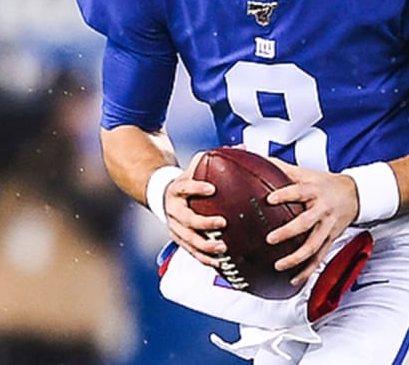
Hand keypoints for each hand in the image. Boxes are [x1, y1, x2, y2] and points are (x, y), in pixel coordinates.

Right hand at [163, 151, 228, 266]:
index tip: (212, 188)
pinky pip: (190, 252)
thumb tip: (244, 147)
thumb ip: (218, 157)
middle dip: (204, 222)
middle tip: (223, 222)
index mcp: (177, 189)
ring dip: (205, 245)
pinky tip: (219, 262)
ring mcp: (174, 227)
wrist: (164, 195)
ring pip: (188, 239)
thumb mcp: (198, 165)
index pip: (184, 187)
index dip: (196, 188)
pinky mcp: (178, 239)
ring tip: (223, 247)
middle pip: (186, 218)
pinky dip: (204, 258)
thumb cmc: (189, 180)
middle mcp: (173, 209)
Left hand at [265, 161, 359, 286]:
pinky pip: (319, 257)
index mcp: (314, 191)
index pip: (299, 191)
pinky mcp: (330, 239)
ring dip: (296, 258)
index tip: (270, 199)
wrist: (356, 194)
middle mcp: (321, 209)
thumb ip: (280, 168)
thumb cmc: (324, 183)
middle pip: (306, 222)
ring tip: (279, 265)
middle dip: (288, 232)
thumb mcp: (306, 172)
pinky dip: (307, 270)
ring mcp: (327, 227)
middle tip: (270, 239)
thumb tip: (254, 157)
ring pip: (313, 245)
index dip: (285, 194)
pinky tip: (294, 279)